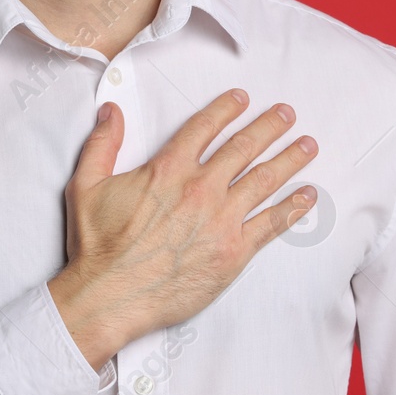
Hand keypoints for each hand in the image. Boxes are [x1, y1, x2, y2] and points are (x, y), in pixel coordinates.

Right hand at [47, 88, 318, 370]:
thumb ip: (101, 143)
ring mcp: (221, 220)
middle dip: (269, 127)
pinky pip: (271, 224)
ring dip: (289, 159)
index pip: (204, 128)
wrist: (110, 296)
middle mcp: (200, 189)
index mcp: (168, 170)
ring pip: (264, 180)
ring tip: (308, 145)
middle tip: (288, 114)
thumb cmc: (98, 246)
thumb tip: (110, 110)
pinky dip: (293, 208)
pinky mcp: (233, 251)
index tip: (242, 98)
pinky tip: (308, 196)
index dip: (225, 109)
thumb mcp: (87, 185)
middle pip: (243, 148)